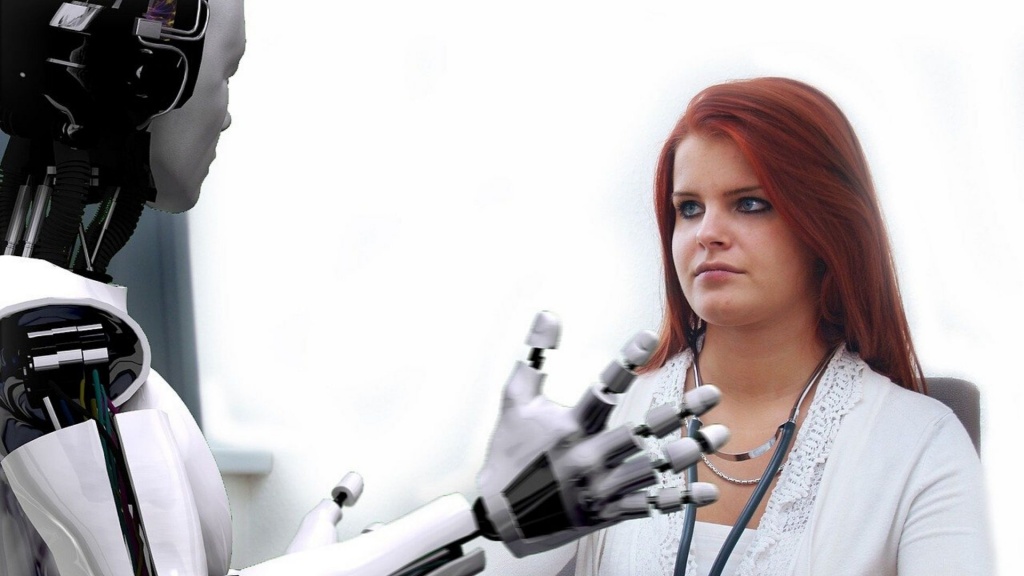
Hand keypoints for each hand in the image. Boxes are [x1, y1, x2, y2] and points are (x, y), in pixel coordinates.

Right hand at [475, 311, 728, 556]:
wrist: (499, 515)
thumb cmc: (508, 452)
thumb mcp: (514, 400)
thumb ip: (535, 357)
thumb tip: (548, 313)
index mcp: (568, 428)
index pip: (602, 388)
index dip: (626, 360)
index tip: (648, 337)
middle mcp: (587, 458)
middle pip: (641, 432)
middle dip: (680, 412)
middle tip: (713, 394)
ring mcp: (599, 488)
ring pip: (652, 469)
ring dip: (689, 452)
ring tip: (720, 435)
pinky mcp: (606, 512)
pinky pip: (649, 506)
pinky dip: (680, 499)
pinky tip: (708, 490)